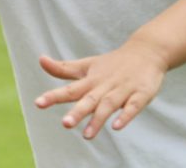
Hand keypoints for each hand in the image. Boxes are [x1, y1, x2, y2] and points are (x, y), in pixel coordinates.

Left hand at [33, 41, 166, 139]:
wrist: (147, 51)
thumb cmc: (113, 63)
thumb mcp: (87, 65)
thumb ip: (63, 68)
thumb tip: (40, 60)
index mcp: (91, 80)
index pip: (70, 89)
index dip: (54, 96)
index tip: (38, 103)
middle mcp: (105, 85)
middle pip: (89, 99)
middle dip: (78, 112)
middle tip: (65, 124)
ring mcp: (123, 90)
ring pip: (109, 105)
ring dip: (98, 119)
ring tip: (87, 135)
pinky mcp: (141, 94)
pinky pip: (133, 106)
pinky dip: (125, 116)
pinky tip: (117, 126)